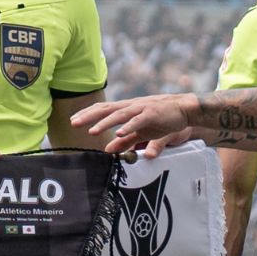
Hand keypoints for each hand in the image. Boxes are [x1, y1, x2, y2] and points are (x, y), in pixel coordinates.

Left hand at [71, 94, 194, 153]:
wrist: (184, 109)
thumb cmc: (161, 119)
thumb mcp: (140, 132)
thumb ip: (125, 141)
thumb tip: (108, 150)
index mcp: (126, 109)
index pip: (103, 109)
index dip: (87, 114)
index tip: (73, 121)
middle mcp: (131, 106)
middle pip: (106, 109)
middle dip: (89, 116)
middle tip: (73, 123)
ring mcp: (141, 108)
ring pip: (119, 114)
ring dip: (105, 123)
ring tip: (92, 131)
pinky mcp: (152, 114)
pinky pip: (138, 120)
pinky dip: (128, 126)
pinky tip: (119, 133)